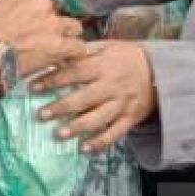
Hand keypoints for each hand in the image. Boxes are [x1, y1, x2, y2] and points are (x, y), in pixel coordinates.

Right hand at [0, 0, 86, 75]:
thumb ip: (9, 6)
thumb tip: (11, 12)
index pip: (41, 0)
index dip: (39, 15)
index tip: (33, 25)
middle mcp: (43, 4)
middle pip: (58, 13)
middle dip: (53, 26)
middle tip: (43, 40)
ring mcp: (53, 24)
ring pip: (73, 28)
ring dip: (68, 38)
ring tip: (60, 51)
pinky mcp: (60, 45)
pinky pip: (78, 47)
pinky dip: (74, 54)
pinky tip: (69, 60)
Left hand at [34, 40, 156, 152]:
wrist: (160, 70)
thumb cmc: (126, 56)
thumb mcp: (107, 46)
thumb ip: (83, 52)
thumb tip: (56, 55)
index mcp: (103, 65)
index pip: (74, 72)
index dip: (53, 79)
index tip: (34, 87)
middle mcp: (111, 85)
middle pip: (83, 98)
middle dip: (61, 107)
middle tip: (41, 115)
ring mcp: (122, 103)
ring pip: (98, 118)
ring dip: (77, 127)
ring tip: (58, 135)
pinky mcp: (130, 118)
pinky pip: (115, 133)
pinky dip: (100, 143)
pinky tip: (84, 149)